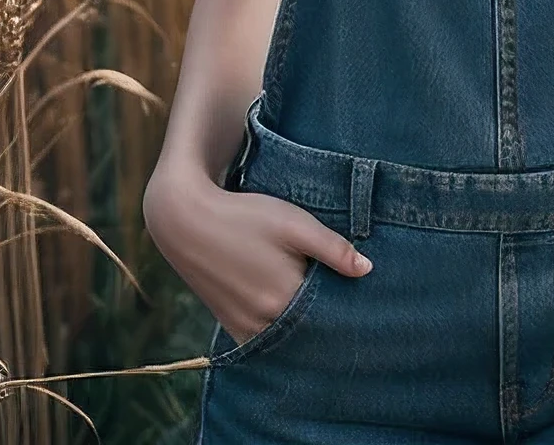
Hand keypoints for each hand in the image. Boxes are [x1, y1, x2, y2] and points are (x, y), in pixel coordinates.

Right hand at [143, 169, 372, 347]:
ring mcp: (243, 327)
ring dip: (301, 326)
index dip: (345, 305)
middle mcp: (263, 323)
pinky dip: (279, 329)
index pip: (329, 315)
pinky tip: (288, 312)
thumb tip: (367, 270)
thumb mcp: (294, 223)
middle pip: (307, 330)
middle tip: (344, 303)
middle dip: (326, 320)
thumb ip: (332, 248)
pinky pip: (263, 338)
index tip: (362, 299)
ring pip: (285, 337)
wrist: (185, 220)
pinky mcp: (229, 324)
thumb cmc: (245, 216)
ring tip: (317, 304)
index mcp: (284, 299)